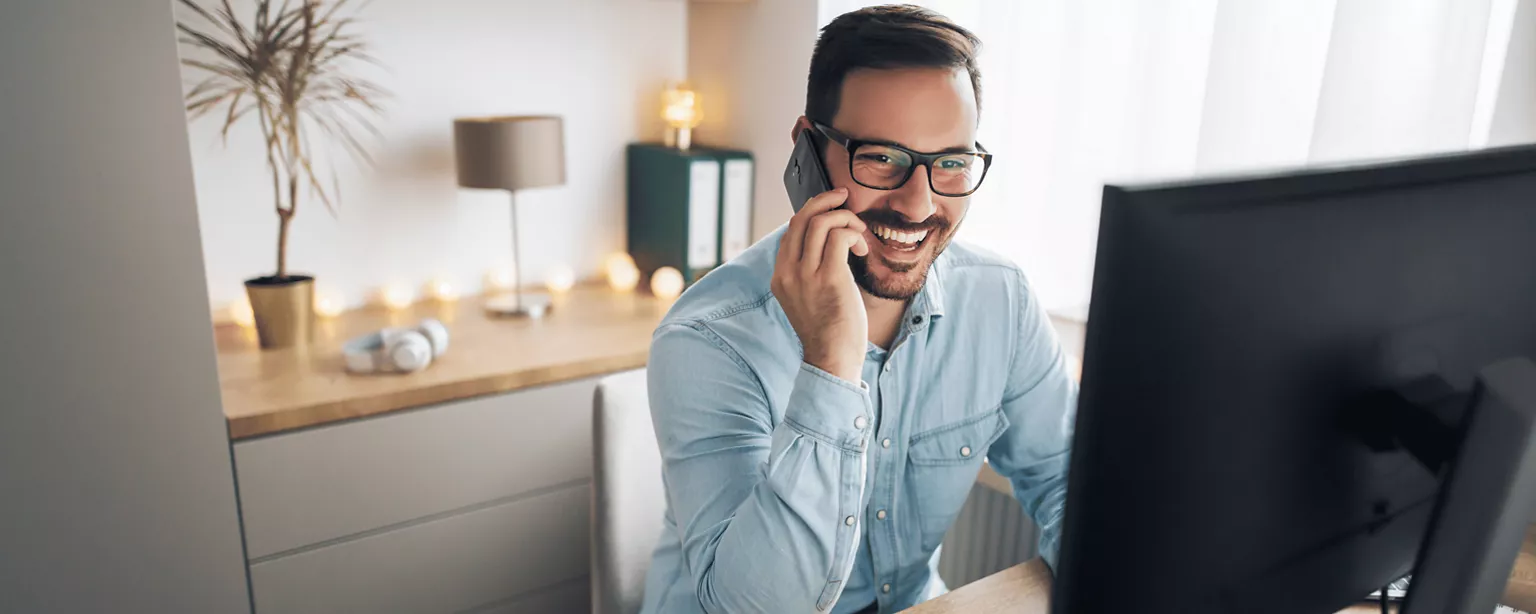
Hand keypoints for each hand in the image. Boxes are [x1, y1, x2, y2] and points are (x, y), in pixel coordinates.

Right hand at [772, 187, 870, 382]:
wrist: (832, 359)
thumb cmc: (828, 330)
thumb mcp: (809, 297)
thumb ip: (811, 271)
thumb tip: (830, 242)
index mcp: (780, 277)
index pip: (790, 230)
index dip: (811, 213)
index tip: (831, 209)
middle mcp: (787, 273)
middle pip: (801, 219)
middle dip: (825, 201)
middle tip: (844, 197)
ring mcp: (805, 275)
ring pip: (820, 223)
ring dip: (845, 220)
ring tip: (859, 235)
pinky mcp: (828, 278)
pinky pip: (839, 237)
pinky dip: (853, 234)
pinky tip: (862, 249)